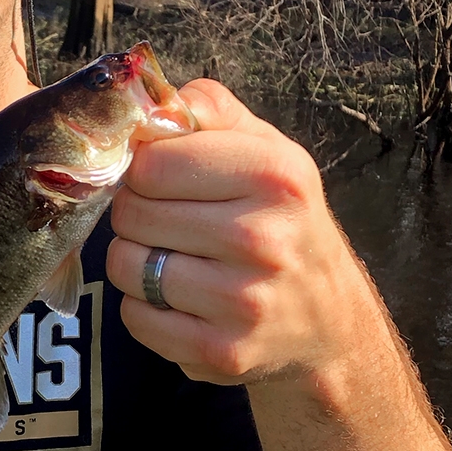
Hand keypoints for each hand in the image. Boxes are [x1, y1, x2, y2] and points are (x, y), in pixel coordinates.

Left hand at [105, 79, 377, 387]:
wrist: (327, 320)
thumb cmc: (280, 219)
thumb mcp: (264, 150)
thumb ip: (207, 110)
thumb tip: (150, 98)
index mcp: (275, 175)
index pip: (150, 161)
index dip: (144, 169)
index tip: (163, 179)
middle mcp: (264, 237)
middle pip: (131, 213)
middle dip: (138, 215)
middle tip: (175, 224)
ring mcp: (243, 301)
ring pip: (124, 266)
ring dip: (136, 262)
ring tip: (178, 260)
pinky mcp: (221, 352)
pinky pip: (135, 317)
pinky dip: (145, 308)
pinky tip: (183, 302)